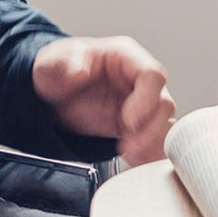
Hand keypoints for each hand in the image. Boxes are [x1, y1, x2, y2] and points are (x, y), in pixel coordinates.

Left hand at [32, 35, 174, 164]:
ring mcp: (142, 104)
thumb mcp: (52, 63)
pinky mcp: (139, 126)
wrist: (53, 96)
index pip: (152, 75)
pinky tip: (134, 159)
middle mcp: (139, 80)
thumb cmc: (59, 71)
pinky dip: (149, 154)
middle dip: (148, 129)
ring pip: (165, 125)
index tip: (128, 121)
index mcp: (125, 57)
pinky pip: (157, 142)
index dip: (146, 100)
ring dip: (150, 144)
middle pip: (164, 103)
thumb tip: (79, 72)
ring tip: (129, 152)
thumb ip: (64, 64)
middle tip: (127, 144)